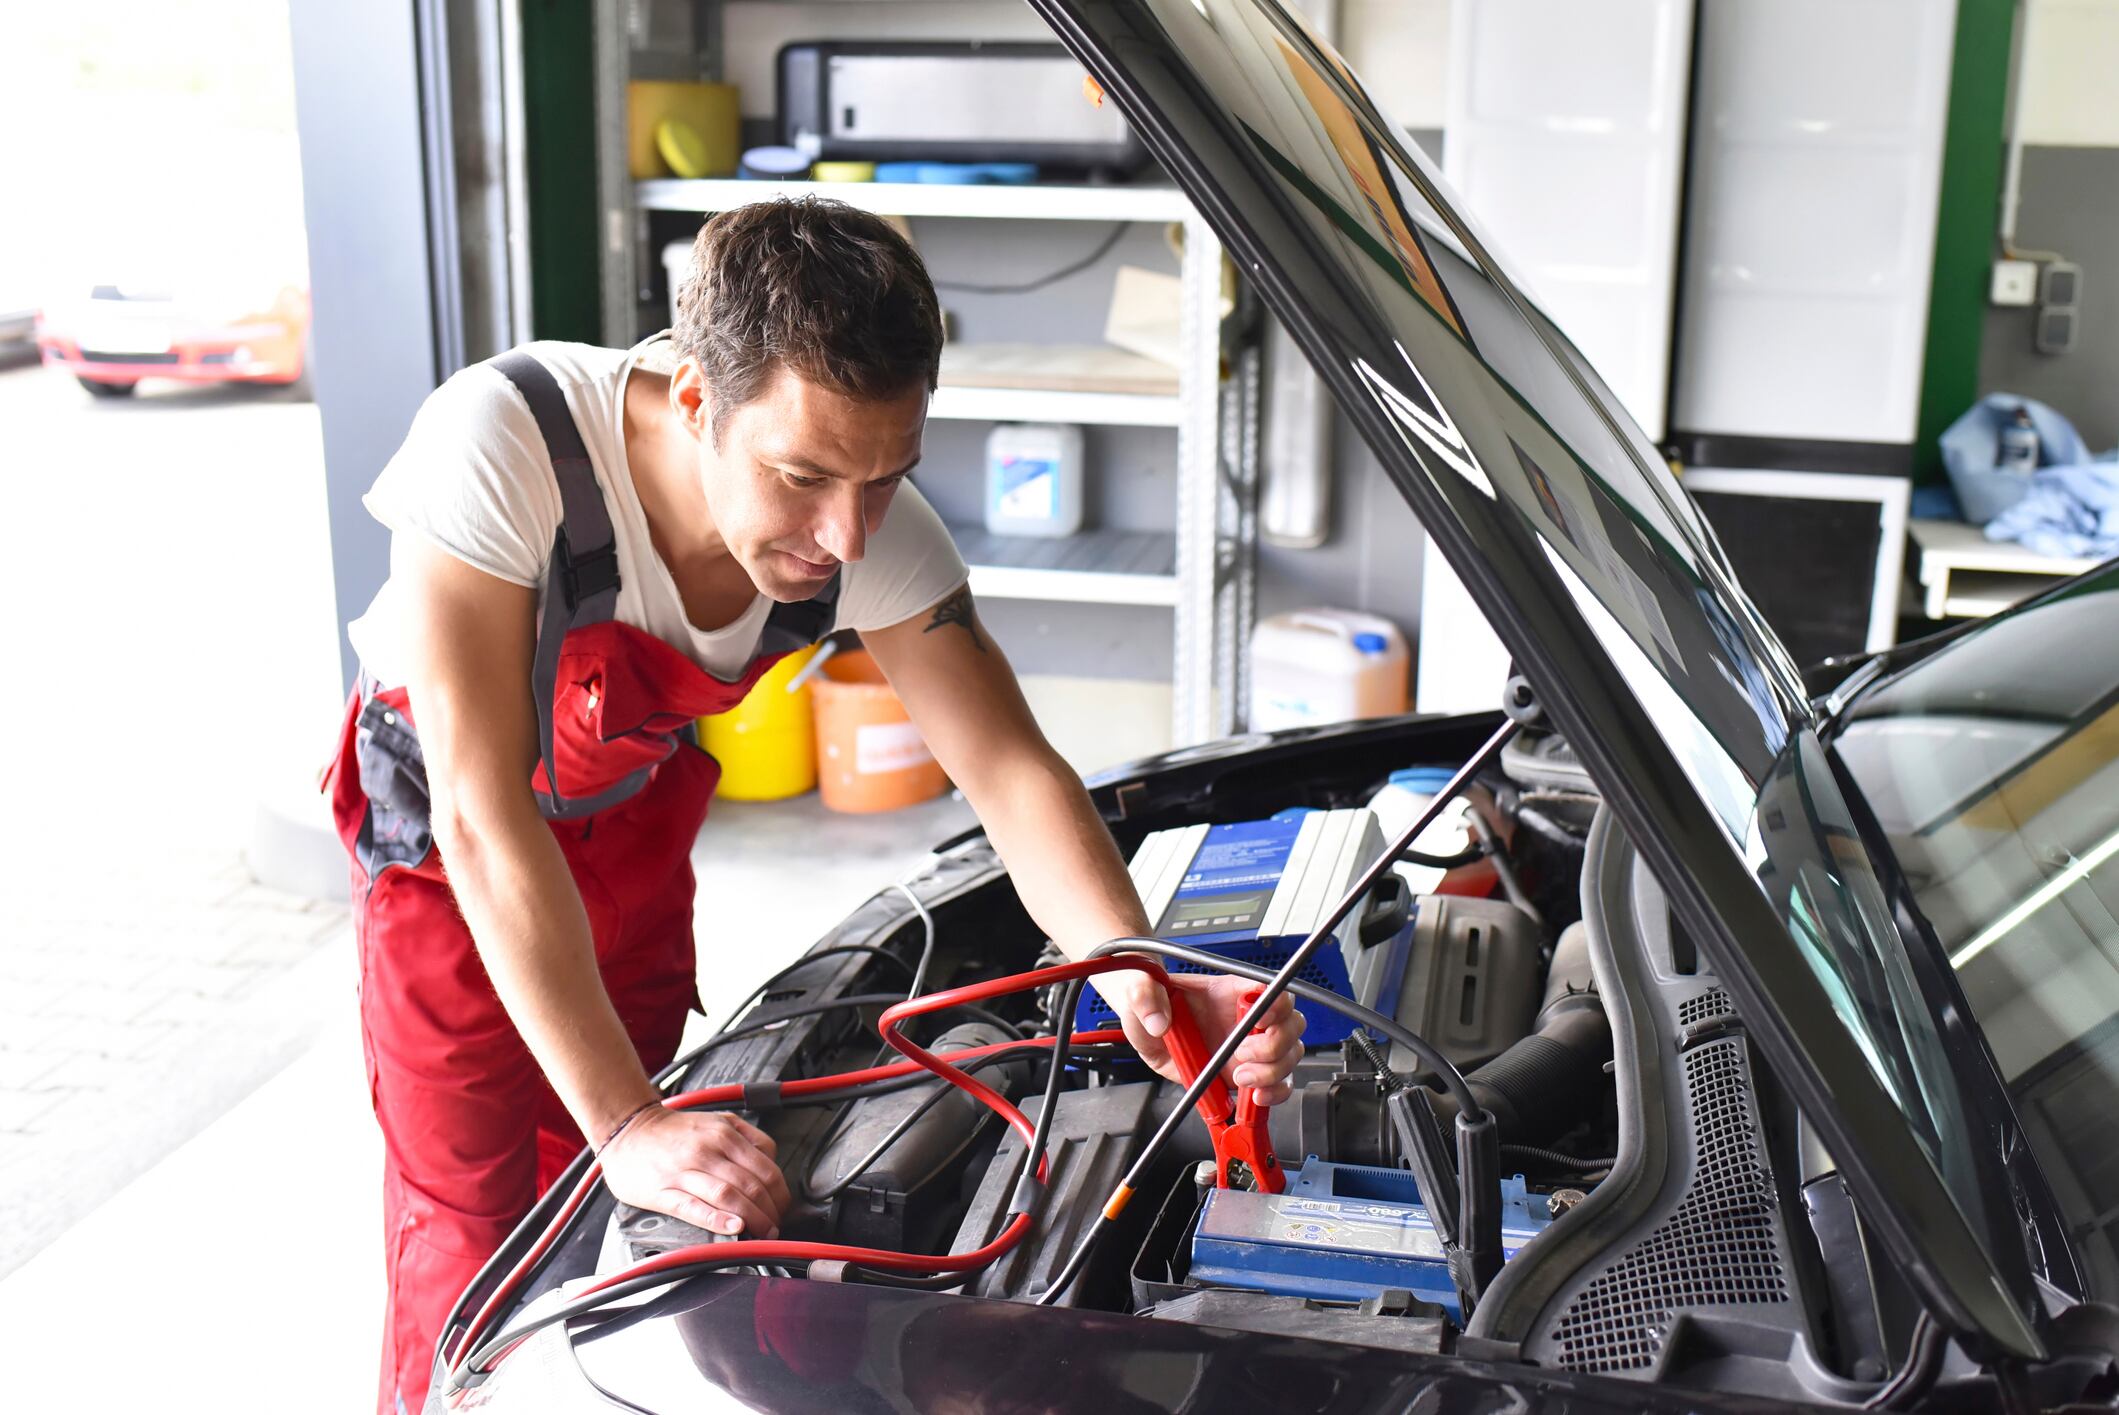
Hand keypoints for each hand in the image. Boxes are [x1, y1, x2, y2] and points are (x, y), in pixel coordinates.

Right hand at [599, 1105, 791, 1238]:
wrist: (629, 1129)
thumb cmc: (673, 1130)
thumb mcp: (717, 1120)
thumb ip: (747, 1137)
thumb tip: (771, 1160)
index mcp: (725, 1134)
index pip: (767, 1169)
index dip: (780, 1195)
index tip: (781, 1209)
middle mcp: (708, 1150)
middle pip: (752, 1185)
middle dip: (770, 1212)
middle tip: (774, 1227)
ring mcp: (685, 1171)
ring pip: (729, 1196)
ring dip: (752, 1219)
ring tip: (760, 1233)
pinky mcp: (664, 1191)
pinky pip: (694, 1207)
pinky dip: (716, 1219)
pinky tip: (732, 1228)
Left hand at [1102, 968, 1305, 1104]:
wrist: (1147, 1024)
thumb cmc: (1151, 1000)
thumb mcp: (1139, 991)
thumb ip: (1144, 996)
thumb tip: (1158, 1021)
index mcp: (1230, 990)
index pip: (1270, 989)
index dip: (1275, 1004)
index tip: (1260, 1021)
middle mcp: (1247, 1017)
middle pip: (1290, 1024)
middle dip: (1273, 1046)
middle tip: (1241, 1057)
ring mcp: (1251, 1045)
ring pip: (1289, 1055)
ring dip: (1272, 1072)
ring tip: (1239, 1078)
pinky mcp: (1246, 1071)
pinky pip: (1278, 1083)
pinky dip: (1275, 1092)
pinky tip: (1254, 1097)